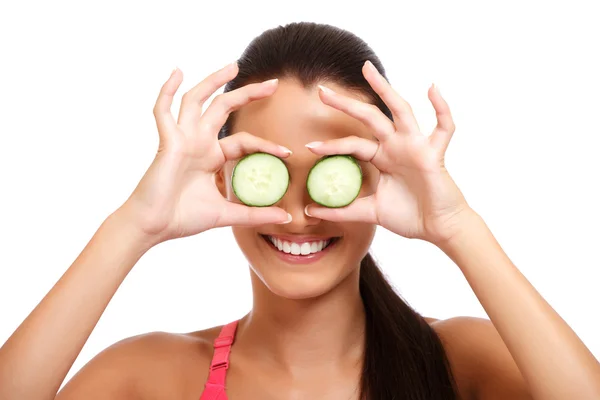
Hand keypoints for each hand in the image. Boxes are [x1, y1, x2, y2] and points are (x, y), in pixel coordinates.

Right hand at [119, 63, 291, 245]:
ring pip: (196, 100)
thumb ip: (255, 215)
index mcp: (211, 156)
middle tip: (273, 84)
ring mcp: (182, 139)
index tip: (287, 153)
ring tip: (234, 66)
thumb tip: (286, 220)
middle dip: (247, 94)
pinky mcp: (167, 142)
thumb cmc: (183, 218)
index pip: (243, 140)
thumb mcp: (227, 214)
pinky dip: (167, 91)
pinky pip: (163, 111)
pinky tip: (177, 72)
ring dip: (213, 81)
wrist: (154, 227)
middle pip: (223, 108)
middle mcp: (198, 142)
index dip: (265, 144)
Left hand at [304, 61, 471, 244]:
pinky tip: (432, 88)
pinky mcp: (434, 154)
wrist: (438, 229)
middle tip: (320, 91)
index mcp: (382, 157)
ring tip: (366, 69)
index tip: (309, 146)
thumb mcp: (369, 212)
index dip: (332, 145)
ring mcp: (415, 146)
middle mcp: (397, 146)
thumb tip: (309, 211)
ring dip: (384, 89)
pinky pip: (443, 128)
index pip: (353, 144)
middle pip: (369, 118)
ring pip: (399, 111)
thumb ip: (342, 210)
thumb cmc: (409, 217)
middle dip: (345, 104)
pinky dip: (441, 108)